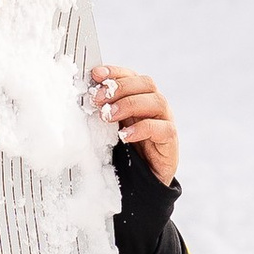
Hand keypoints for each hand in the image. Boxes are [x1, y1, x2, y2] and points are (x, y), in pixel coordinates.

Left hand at [90, 65, 177, 182]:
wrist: (141, 181)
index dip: (115, 72)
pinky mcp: (170, 141)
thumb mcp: (109, 128)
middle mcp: (154, 106)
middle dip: (120, 87)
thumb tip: (83, 97)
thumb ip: (102, 112)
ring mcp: (165, 121)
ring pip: (157, 101)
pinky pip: (163, 129)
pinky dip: (143, 129)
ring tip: (109, 116)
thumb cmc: (123, 151)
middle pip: (146, 83)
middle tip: (98, 99)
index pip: (131, 76)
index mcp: (139, 98)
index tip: (96, 74)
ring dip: (130, 104)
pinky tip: (125, 136)